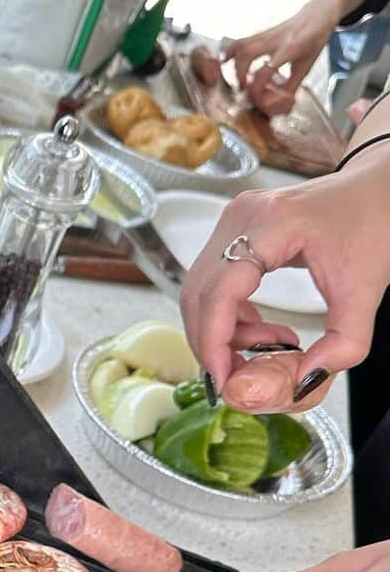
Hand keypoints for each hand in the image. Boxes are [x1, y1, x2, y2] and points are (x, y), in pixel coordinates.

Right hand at [179, 156, 389, 399]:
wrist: (380, 188)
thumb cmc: (376, 223)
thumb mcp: (366, 291)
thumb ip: (342, 345)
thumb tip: (303, 383)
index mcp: (273, 225)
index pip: (220, 293)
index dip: (213, 343)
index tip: (222, 380)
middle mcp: (242, 218)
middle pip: (199, 295)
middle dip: (212, 344)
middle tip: (236, 376)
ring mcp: (233, 222)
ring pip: (200, 292)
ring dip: (220, 332)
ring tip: (263, 348)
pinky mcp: (233, 231)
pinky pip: (213, 284)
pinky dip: (228, 316)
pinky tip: (259, 329)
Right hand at [225, 3, 334, 111]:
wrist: (319, 13)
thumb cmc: (314, 40)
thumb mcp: (306, 66)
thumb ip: (290, 86)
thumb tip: (276, 105)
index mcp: (290, 48)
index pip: (265, 70)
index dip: (257, 89)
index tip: (256, 100)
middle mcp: (275, 39)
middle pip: (246, 56)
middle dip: (240, 77)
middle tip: (244, 90)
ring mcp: (266, 34)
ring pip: (240, 47)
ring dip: (234, 67)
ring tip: (238, 80)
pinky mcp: (261, 33)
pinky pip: (241, 41)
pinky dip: (230, 52)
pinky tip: (225, 62)